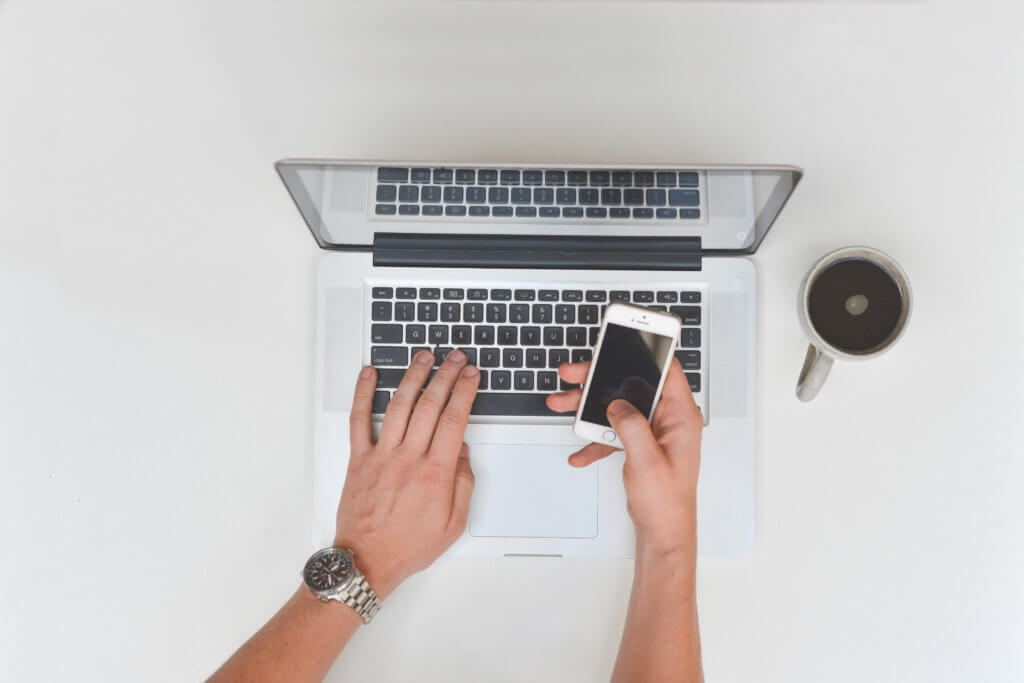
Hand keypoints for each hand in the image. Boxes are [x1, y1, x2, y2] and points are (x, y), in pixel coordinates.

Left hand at [334, 349, 478, 597]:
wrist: (368, 561)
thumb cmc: (408, 546)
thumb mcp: (454, 523)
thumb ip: (463, 483)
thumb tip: (462, 451)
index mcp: (435, 474)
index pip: (454, 419)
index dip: (465, 392)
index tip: (472, 375)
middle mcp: (408, 459)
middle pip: (430, 405)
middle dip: (446, 376)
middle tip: (456, 358)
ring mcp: (381, 456)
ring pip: (399, 405)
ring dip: (413, 376)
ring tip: (424, 356)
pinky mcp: (359, 459)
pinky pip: (359, 420)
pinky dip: (363, 394)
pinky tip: (370, 374)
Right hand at [545, 359, 701, 555]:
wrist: (663, 530)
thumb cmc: (667, 501)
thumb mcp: (647, 460)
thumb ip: (631, 427)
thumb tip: (616, 405)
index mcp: (680, 416)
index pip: (667, 370)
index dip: (648, 350)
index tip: (626, 338)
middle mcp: (668, 419)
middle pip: (633, 384)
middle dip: (600, 378)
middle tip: (575, 373)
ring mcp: (653, 430)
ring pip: (618, 406)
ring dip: (589, 407)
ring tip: (563, 403)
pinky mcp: (640, 443)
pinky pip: (613, 430)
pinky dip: (595, 437)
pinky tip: (581, 451)